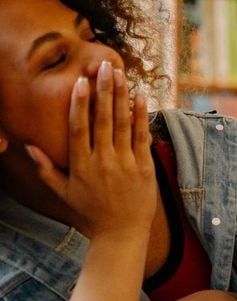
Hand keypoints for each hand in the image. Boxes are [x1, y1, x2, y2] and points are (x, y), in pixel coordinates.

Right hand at [27, 61, 154, 237]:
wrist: (122, 233)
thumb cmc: (91, 211)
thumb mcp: (63, 192)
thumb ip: (46, 169)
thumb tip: (28, 146)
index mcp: (81, 165)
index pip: (78, 128)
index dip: (79, 104)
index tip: (80, 83)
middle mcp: (103, 161)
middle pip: (102, 119)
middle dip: (103, 91)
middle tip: (103, 67)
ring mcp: (125, 163)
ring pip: (123, 124)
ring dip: (122, 97)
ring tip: (120, 74)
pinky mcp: (144, 167)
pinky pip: (142, 137)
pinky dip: (142, 116)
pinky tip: (142, 97)